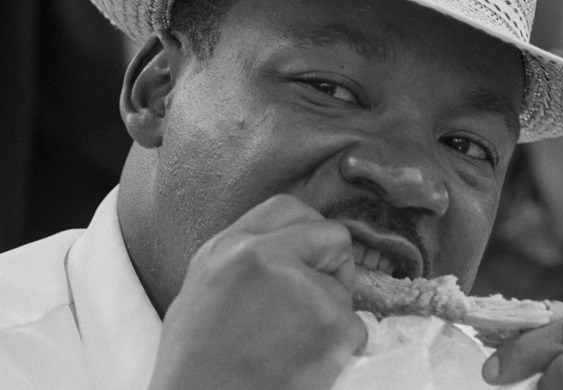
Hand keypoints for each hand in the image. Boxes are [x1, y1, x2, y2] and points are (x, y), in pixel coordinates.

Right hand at [147, 195, 365, 389]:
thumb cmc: (196, 362)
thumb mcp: (205, 287)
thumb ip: (245, 257)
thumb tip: (288, 245)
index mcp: (229, 246)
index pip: (288, 208)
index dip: (307, 230)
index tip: (309, 254)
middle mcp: (264, 256)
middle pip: (332, 234)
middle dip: (334, 263)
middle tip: (317, 299)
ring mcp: (301, 288)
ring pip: (344, 289)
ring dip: (331, 316)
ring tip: (291, 347)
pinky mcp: (330, 324)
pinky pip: (356, 328)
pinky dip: (341, 348)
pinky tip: (306, 364)